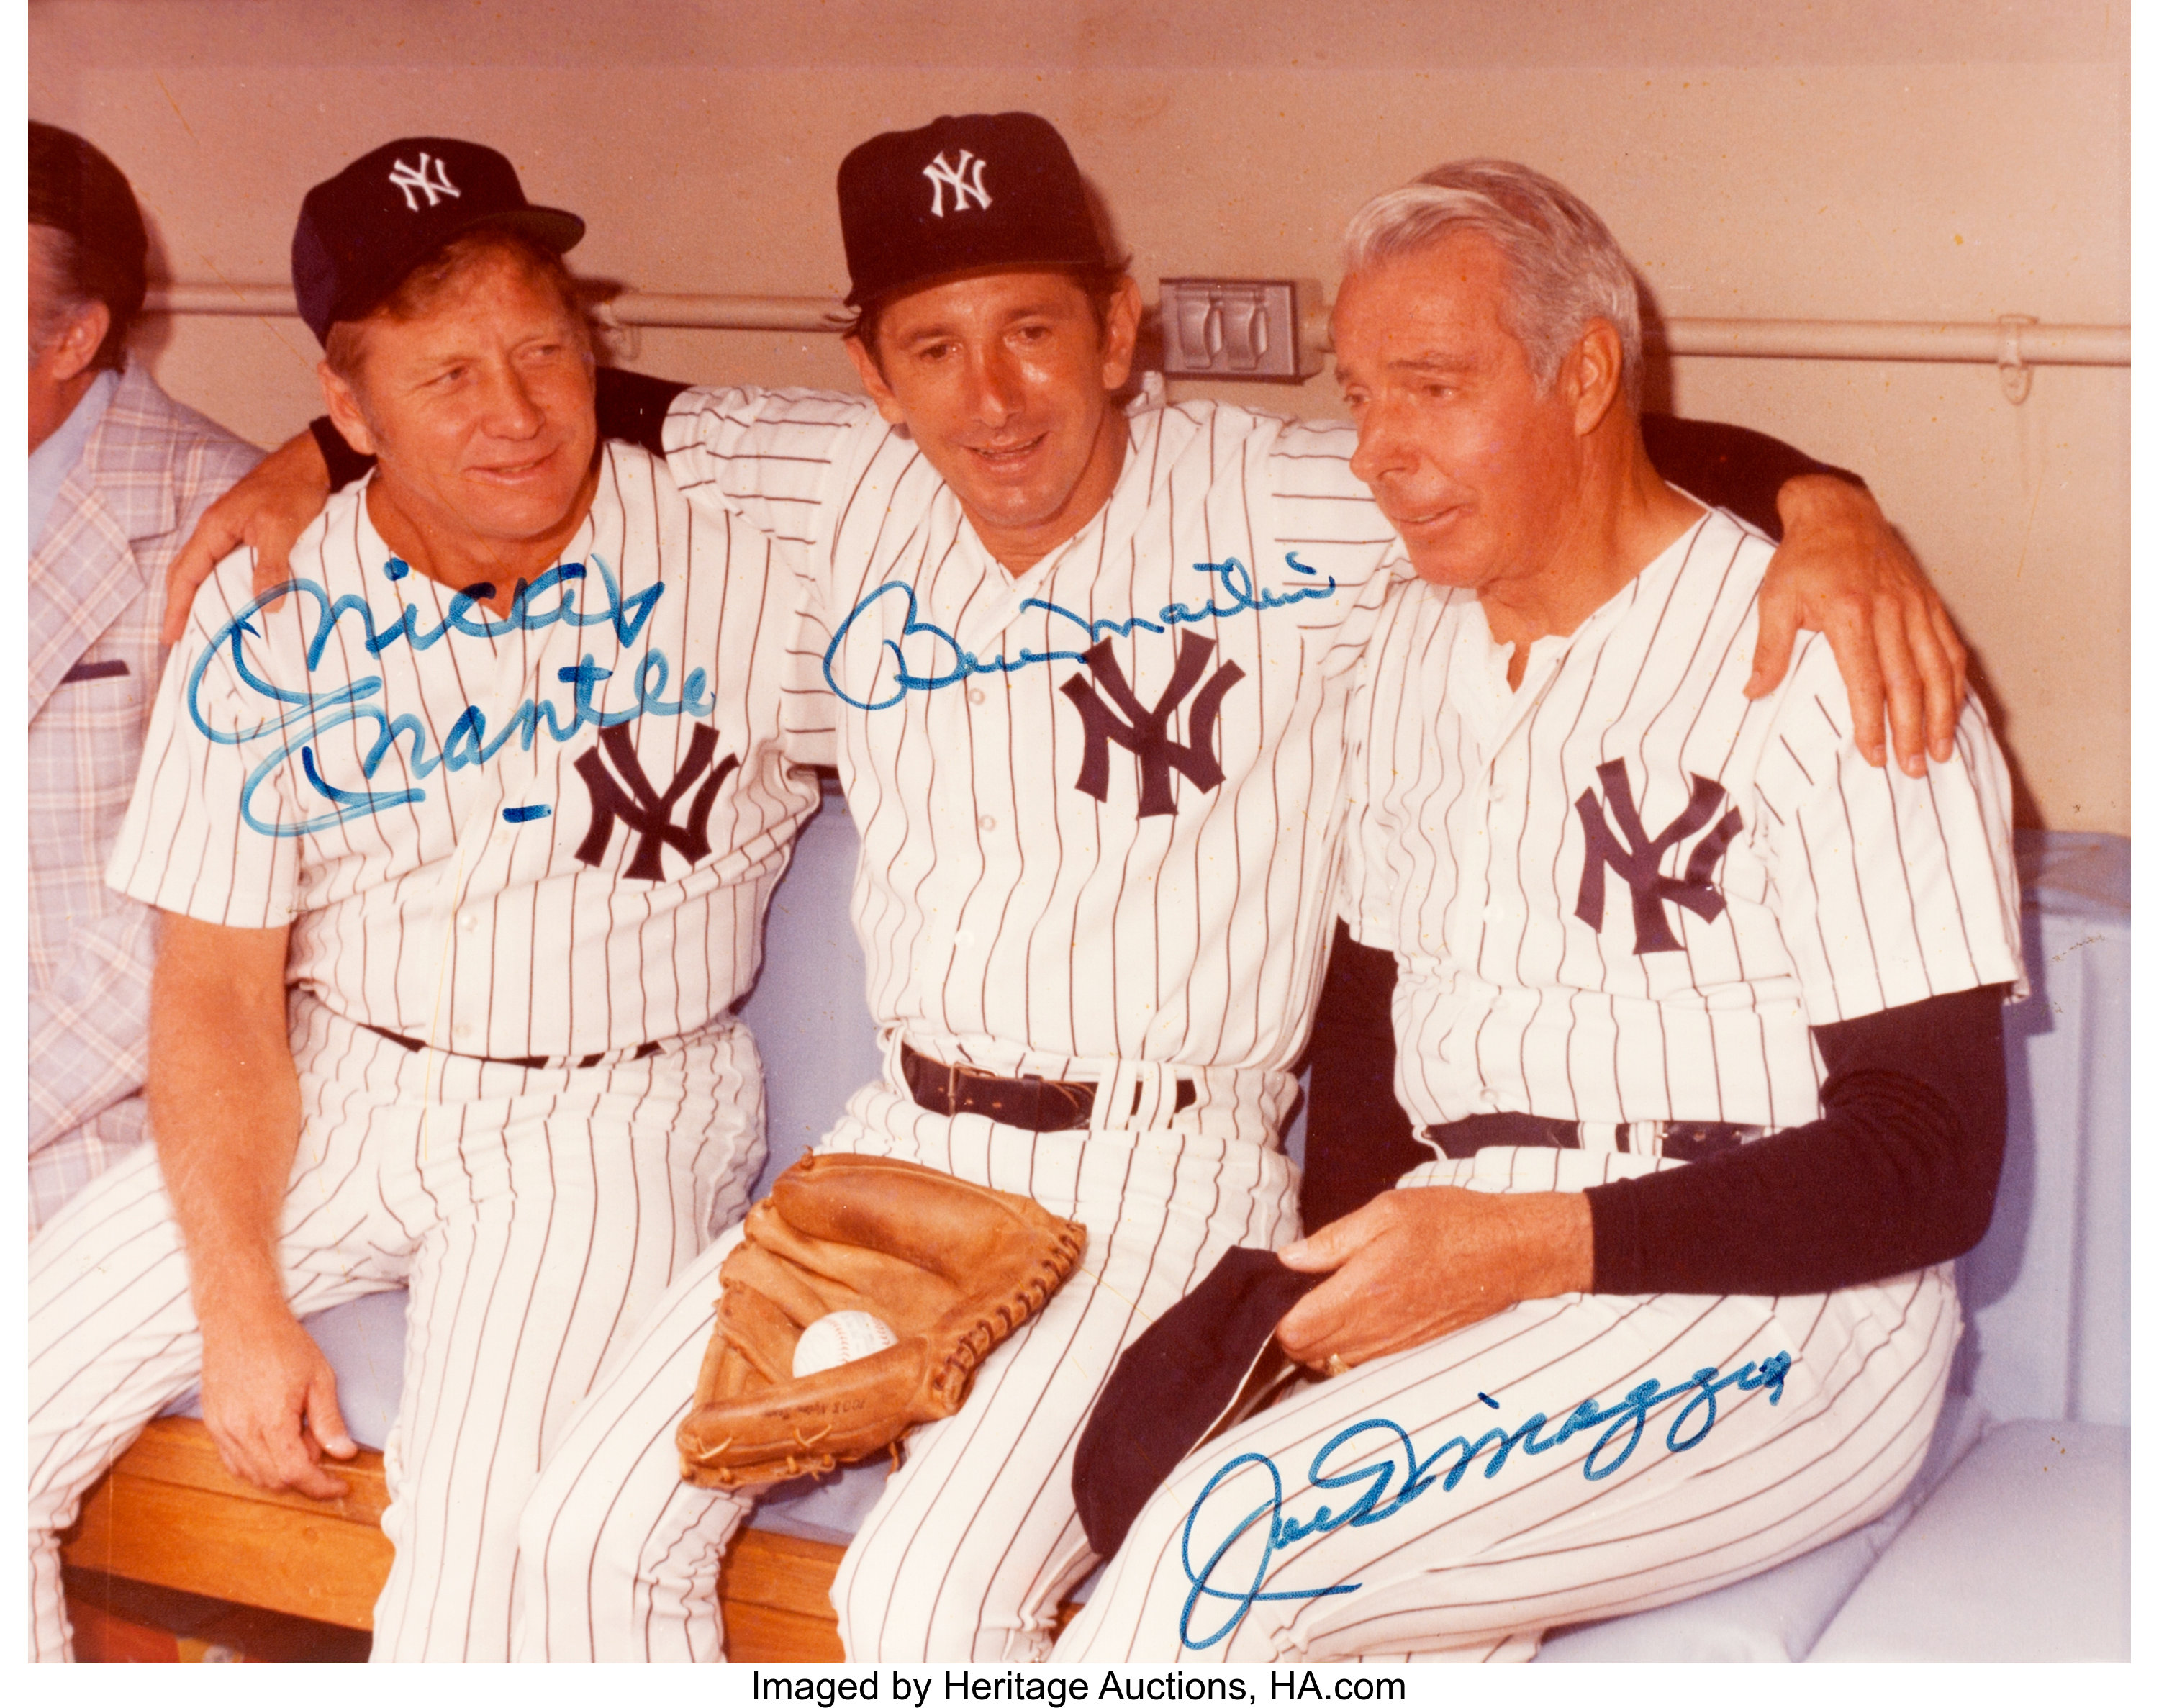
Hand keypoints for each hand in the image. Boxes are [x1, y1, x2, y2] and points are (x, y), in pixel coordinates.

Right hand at [161, 429, 335, 642]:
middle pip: (186, 572)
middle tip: (178, 637)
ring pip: (204, 568)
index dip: (177, 607)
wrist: (312, 462)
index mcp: (214, 529)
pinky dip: (220, 584)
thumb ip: (270, 566)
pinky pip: (223, 563)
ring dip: (198, 596)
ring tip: (200, 625)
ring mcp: (229, 530)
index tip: (170, 636)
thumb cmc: (294, 489)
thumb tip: (265, 608)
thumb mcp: (280, 528)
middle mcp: (215, 530)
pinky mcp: (246, 531)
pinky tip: (231, 599)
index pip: (186, 574)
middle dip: (179, 605)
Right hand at [196, 1298, 357, 1499]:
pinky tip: (274, 1441)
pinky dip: (257, 1464)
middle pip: (274, 1479)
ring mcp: (221, 1430)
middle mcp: (240, 1431)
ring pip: (252, 1474)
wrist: (240, 1320)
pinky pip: (233, 1462)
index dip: (320, 1486)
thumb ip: (329, 1421)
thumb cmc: (282, 1343)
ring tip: (299, 1435)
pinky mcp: (211, 1424)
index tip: (340, 1486)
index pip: (295, 1473)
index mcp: (270, 1420)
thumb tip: (343, 1453)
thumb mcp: (319, 1378)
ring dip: (280, 1471)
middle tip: (321, 1446)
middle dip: (304, 1476)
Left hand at [1274, 1187, 1591, 1370]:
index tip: (1277, 1290)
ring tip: (1320, 1303)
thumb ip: (1332, 1241)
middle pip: (1305, 1354)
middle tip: (1294, 1294)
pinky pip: (1359, 1362)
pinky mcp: (1409, 1351)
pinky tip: (1351, 1314)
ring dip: (1315, 1341)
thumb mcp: (1386, 1212)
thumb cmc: (1450, 1223)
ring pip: (1329, 1363)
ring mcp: (1393, 1346)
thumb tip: (1288, 1260)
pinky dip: (1343, 1348)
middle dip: (1289, 1330)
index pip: (1293, 1331)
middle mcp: (1375, 1329)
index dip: (1274, 1316)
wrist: (1510, 1252)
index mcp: (1362, 1291)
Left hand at [1748, 474, 1967, 776]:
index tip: (1873, 756)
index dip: (1873, 723)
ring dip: (1942, 714)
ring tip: (1942, 751)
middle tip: (1914, 768)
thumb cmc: (1802, 559)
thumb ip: (1769, 649)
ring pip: (1938, 669)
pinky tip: (1955, 708)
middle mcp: (1890, 612)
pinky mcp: (1929, 601)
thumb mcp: (1774, 599)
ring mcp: (1915, 605)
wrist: (1837, 511)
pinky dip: (1956, 680)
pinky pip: (1950, 646)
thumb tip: (1754, 694)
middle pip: (1908, 682)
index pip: (1866, 681)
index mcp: (1850, 615)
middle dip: (1912, 731)